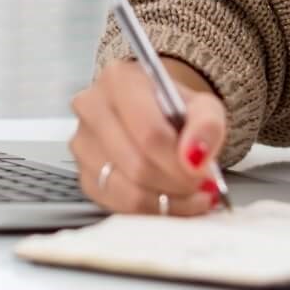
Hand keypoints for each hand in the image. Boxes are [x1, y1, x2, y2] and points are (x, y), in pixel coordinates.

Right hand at [69, 58, 225, 215]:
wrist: (155, 115)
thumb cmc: (174, 108)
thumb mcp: (203, 106)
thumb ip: (207, 125)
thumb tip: (195, 157)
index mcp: (119, 80)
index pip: (149, 133)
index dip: (179, 162)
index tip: (203, 173)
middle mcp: (91, 108)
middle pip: (137, 165)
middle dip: (176, 184)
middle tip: (199, 186)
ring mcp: (82, 144)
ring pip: (127, 191)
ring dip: (165, 202)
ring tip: (188, 195)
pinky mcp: (84, 175)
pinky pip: (117, 205)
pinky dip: (149, 210)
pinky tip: (168, 201)